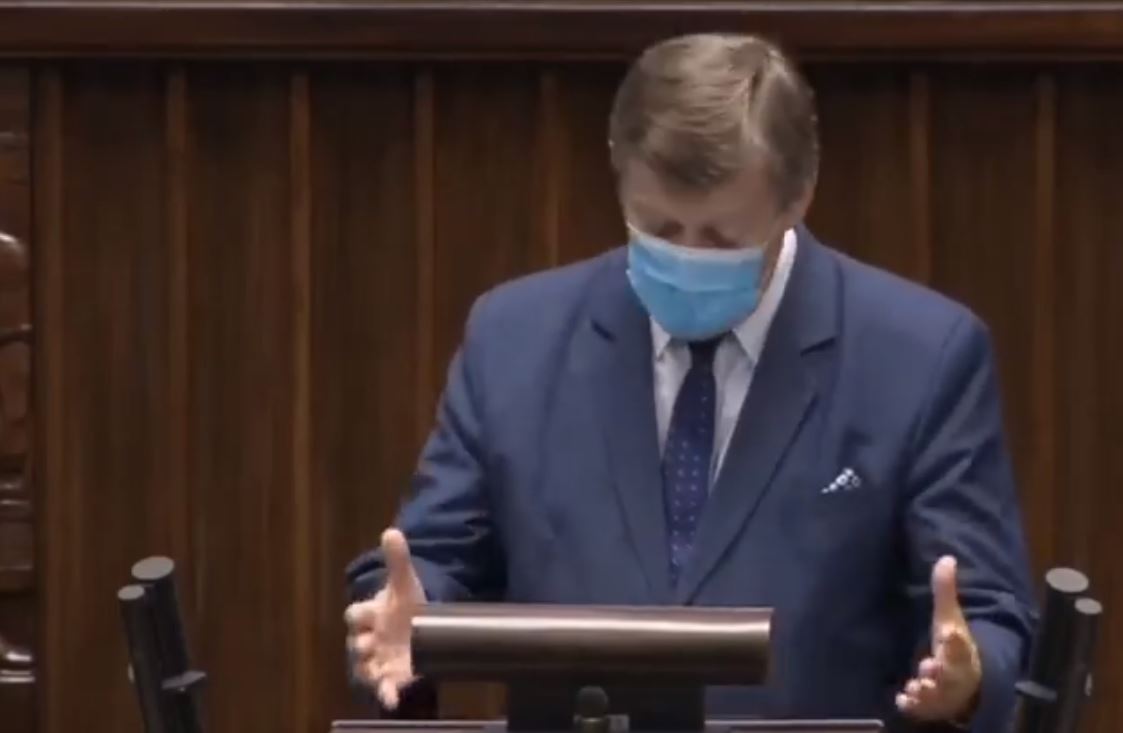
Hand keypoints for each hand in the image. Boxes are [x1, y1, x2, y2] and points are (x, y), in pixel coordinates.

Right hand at [344, 528, 425, 708]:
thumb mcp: (405, 582)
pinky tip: (393, 698)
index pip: (355, 614)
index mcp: (370, 614)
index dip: (360, 615)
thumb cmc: (405, 603)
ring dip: (371, 671)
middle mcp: (369, 637)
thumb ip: (398, 559)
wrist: (419, 623)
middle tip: (370, 644)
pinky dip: (386, 692)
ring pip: (365, 667)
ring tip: (381, 676)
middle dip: (362, 644)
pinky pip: (383, 686)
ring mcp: (378, 658)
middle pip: (357, 643)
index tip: (369, 614)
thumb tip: (392, 531)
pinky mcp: (390, 675)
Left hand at [897, 556, 982, 723]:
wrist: (968, 683)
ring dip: (927, 690)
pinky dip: (914, 706)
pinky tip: (902, 700)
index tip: (950, 633)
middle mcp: (955, 672)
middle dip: (941, 671)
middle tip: (929, 665)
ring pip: (939, 695)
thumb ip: (945, 591)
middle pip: (952, 674)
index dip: (956, 640)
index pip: (961, 644)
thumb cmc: (953, 647)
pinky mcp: (933, 706)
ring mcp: (945, 692)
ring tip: (916, 685)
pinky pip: (924, 709)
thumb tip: (946, 557)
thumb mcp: (949, 618)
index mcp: (960, 649)